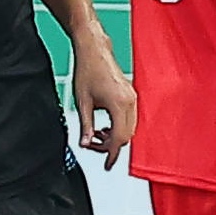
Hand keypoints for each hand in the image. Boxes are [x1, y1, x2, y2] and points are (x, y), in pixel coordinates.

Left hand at [71, 30, 136, 170]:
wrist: (94, 49)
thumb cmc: (88, 69)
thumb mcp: (82, 102)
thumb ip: (86, 126)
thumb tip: (86, 143)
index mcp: (119, 104)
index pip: (119, 138)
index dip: (112, 154)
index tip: (107, 165)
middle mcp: (130, 101)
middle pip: (127, 136)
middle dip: (110, 145)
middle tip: (93, 145)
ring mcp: (133, 97)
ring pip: (129, 128)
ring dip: (115, 136)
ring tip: (96, 133)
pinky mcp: (131, 95)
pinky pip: (130, 118)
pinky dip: (118, 126)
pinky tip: (104, 125)